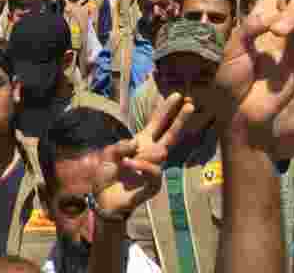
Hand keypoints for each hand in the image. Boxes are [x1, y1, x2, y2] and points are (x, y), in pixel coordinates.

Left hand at [93, 93, 193, 218]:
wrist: (103, 199)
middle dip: (180, 120)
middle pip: (171, 135)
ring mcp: (153, 169)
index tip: (176, 95)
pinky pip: (155, 171)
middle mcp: (150, 154)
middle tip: (190, 104)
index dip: (165, 109)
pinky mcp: (153, 185)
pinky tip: (128, 164)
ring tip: (124, 162)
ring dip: (141, 154)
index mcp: (141, 142)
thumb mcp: (108, 154)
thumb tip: (137, 143)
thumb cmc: (106, 174)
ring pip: (160, 153)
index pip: (157, 123)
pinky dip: (140, 166)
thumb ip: (121, 146)